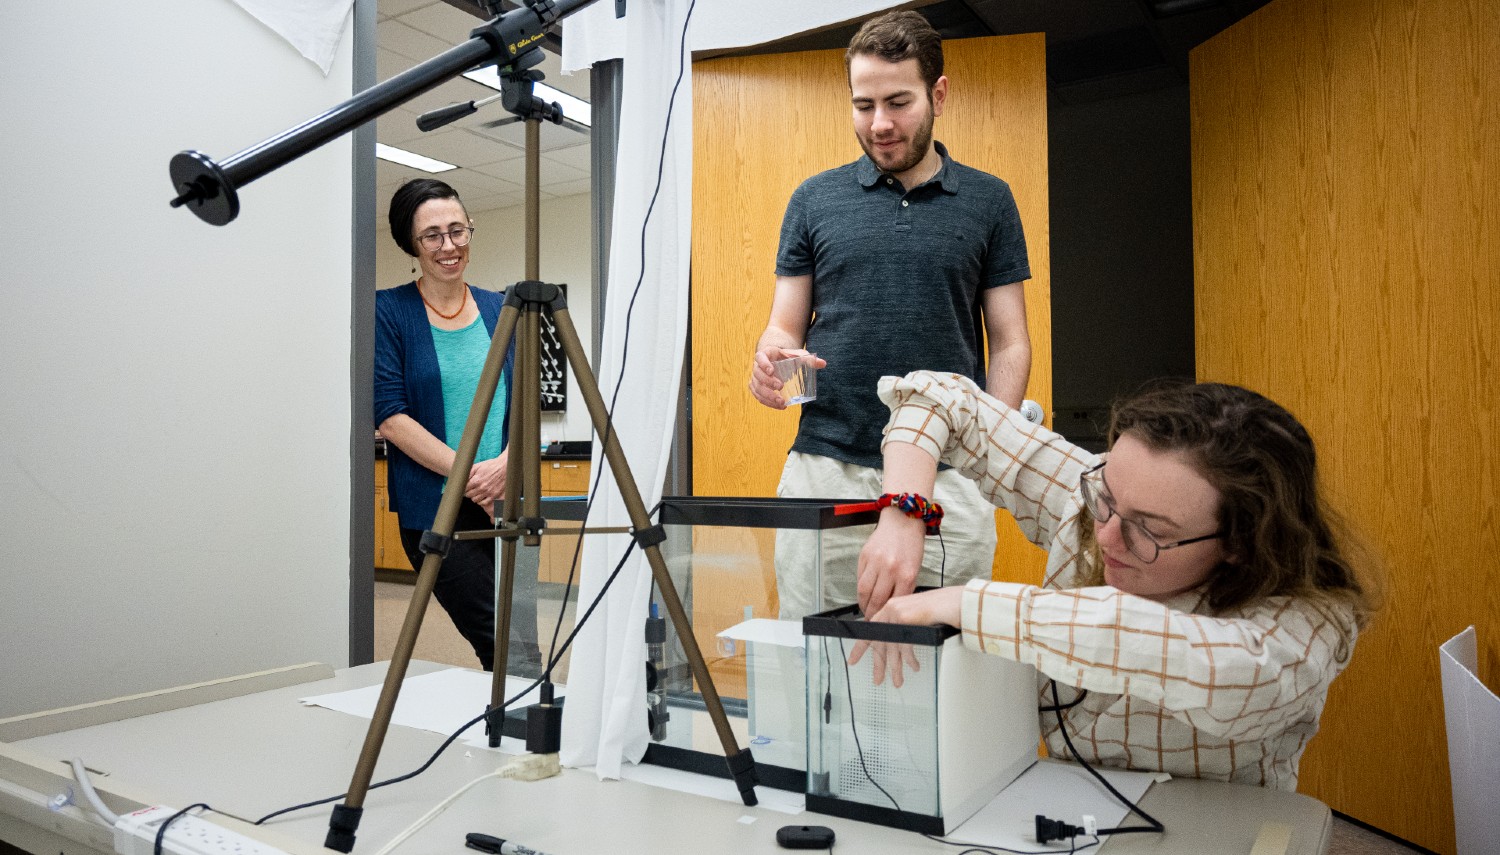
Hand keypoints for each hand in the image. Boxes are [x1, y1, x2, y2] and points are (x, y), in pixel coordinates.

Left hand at [465, 451, 508, 515]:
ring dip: (474, 497)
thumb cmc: (491, 466)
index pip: (464, 489)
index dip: (463, 488)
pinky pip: (484, 503)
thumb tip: (461, 478)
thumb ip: (468, 473)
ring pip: (475, 500)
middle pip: (469, 495)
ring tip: (476, 493)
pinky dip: (481, 501)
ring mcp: (488, 492)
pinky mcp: (494, 495)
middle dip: (468, 492)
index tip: (464, 487)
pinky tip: (481, 497)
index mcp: (476, 480)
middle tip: (470, 490)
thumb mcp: (477, 466)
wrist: (504, 467)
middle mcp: (482, 488)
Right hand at [748, 347, 825, 409]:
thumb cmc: (786, 356)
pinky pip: (758, 396)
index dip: (764, 364)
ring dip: (767, 396)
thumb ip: (808, 359)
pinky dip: (767, 402)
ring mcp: (755, 377)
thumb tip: (823, 363)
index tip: (772, 371)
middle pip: (757, 374)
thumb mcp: (796, 355)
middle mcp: (757, 366)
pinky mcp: (756, 387)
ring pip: (756, 387)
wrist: (776, 358)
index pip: (760, 357)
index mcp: (765, 354)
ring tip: (781, 402)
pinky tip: (779, 406)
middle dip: (768, 382)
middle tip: (781, 387)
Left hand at [847, 587, 964, 686]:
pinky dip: (908, 659)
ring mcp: (896, 613)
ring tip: (898, 680)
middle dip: (880, 664)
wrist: (958, 601)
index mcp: (893, 606)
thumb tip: (897, 643)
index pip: (870, 629)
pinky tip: (912, 666)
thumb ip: (905, 625)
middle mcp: (891, 608)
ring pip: (891, 648)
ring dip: (896, 668)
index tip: (854, 658)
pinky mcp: (904, 618)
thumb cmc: (944, 608)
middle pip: (879, 642)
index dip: (862, 647)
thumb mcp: (919, 616)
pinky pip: (902, 646)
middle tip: (877, 679)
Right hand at [856, 510, 925, 616]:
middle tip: (871, 619)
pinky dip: (860, 588)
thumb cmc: (911, 545)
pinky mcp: (864, 556)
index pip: (893, 603)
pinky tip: (863, 593)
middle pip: (876, 600)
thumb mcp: (914, 569)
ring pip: (864, 591)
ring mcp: (876, 562)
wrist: (902, 521)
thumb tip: (891, 606)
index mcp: (907, 575)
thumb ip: (903, 588)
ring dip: (863, 603)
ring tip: (865, 608)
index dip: (886, 615)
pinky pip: (859, 577)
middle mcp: (890, 569)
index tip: (883, 622)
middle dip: (872, 614)